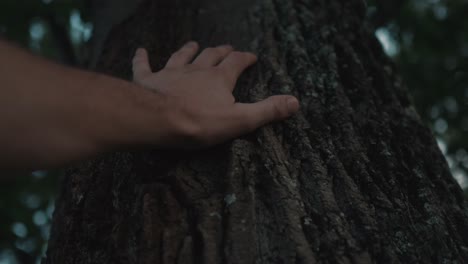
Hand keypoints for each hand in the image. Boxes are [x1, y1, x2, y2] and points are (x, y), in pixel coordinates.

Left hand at [132, 41, 299, 147]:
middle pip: (211, 56)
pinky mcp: (148, 80)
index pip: (236, 63)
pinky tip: (141, 51)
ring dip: (189, 50)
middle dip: (221, 51)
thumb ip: (267, 110)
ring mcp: (170, 73)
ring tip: (194, 44)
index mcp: (219, 78)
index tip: (252, 56)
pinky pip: (144, 66)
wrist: (158, 120)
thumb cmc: (200, 122)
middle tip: (227, 47)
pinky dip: (143, 58)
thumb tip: (295, 102)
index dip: (245, 58)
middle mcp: (196, 70)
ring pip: (181, 56)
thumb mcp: (240, 120)